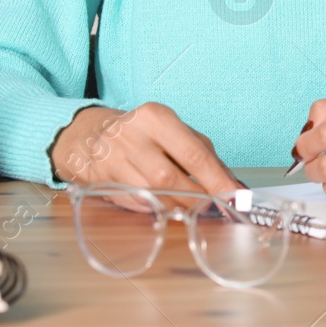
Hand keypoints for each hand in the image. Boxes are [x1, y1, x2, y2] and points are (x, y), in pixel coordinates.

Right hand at [50, 103, 242, 198]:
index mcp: (156, 118)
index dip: (217, 180)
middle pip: (170, 180)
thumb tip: (233, 185)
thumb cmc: (144, 133)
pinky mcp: (100, 181)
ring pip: (152, 196)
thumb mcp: (174, 131)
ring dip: (177, 206)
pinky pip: (135, 204)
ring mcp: (112, 160)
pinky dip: (155, 208)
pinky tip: (163, 204)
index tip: (235, 197)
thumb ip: (205, 155)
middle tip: (212, 206)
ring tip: (189, 206)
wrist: (90, 134)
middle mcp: (132, 137)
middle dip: (196, 198)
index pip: (193, 154)